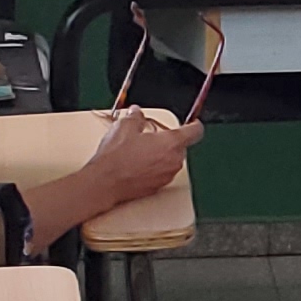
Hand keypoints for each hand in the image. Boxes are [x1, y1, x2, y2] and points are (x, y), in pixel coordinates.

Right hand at [82, 106, 201, 203]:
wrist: (105, 182)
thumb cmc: (117, 157)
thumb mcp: (124, 127)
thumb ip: (135, 117)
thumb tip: (136, 113)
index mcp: (172, 142)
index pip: (195, 131)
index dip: (194, 125)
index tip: (192, 123)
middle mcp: (174, 160)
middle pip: (181, 146)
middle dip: (168, 141)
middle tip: (150, 138)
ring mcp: (167, 175)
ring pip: (171, 161)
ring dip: (161, 155)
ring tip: (140, 152)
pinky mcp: (158, 187)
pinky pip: (162, 173)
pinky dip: (154, 168)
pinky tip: (137, 165)